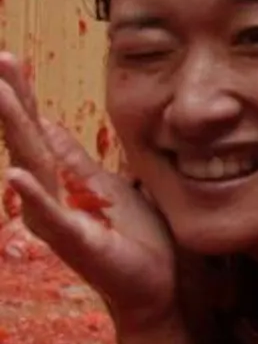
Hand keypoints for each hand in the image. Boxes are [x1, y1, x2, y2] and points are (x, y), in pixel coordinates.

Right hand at [0, 53, 176, 335]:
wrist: (155, 285)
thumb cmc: (131, 236)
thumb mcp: (104, 184)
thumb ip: (73, 157)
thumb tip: (47, 122)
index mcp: (61, 176)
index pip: (37, 126)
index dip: (23, 93)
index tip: (5, 58)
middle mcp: (49, 193)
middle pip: (27, 137)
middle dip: (11, 98)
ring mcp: (57, 216)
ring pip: (31, 165)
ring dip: (15, 129)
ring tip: (0, 93)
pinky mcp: (74, 241)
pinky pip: (50, 215)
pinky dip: (32, 194)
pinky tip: (15, 173)